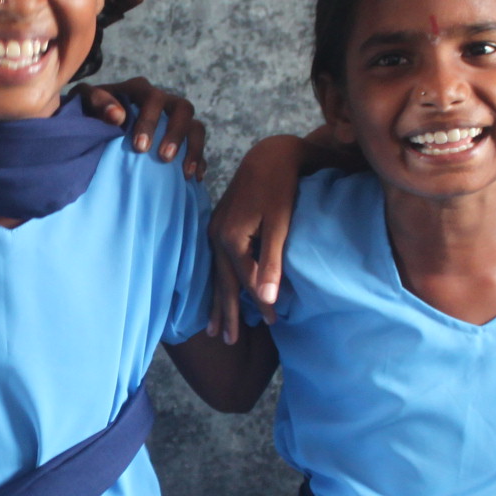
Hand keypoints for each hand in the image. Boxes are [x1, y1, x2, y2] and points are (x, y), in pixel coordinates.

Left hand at [81, 77, 204, 177]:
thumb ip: (96, 101)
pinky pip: (198, 146)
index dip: (150, 121)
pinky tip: (193, 178)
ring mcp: (174, 118)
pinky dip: (199, 160)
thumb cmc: (88, 111)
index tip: (140, 147)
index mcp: (140, 90)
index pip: (153, 99)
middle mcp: (163, 100)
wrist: (92, 123)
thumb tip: (118, 116)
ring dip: (193, 148)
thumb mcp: (84, 101)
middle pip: (183, 109)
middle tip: (164, 158)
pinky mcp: (182, 137)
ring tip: (185, 173)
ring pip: (196, 126)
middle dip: (176, 134)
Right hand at [207, 134, 310, 344]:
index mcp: (230, 238)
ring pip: (216, 273)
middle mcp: (216, 236)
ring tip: (214, 326)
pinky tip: (218, 290)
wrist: (270, 154)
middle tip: (228, 341)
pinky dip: (218, 280)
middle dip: (226, 312)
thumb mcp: (280, 225)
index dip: (260, 303)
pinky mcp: (219, 225)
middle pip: (223, 282)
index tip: (275, 323)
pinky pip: (216, 261)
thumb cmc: (280, 187)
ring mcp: (214, 230)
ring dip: (217, 301)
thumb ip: (271, 263)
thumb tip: (267, 300)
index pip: (246, 280)